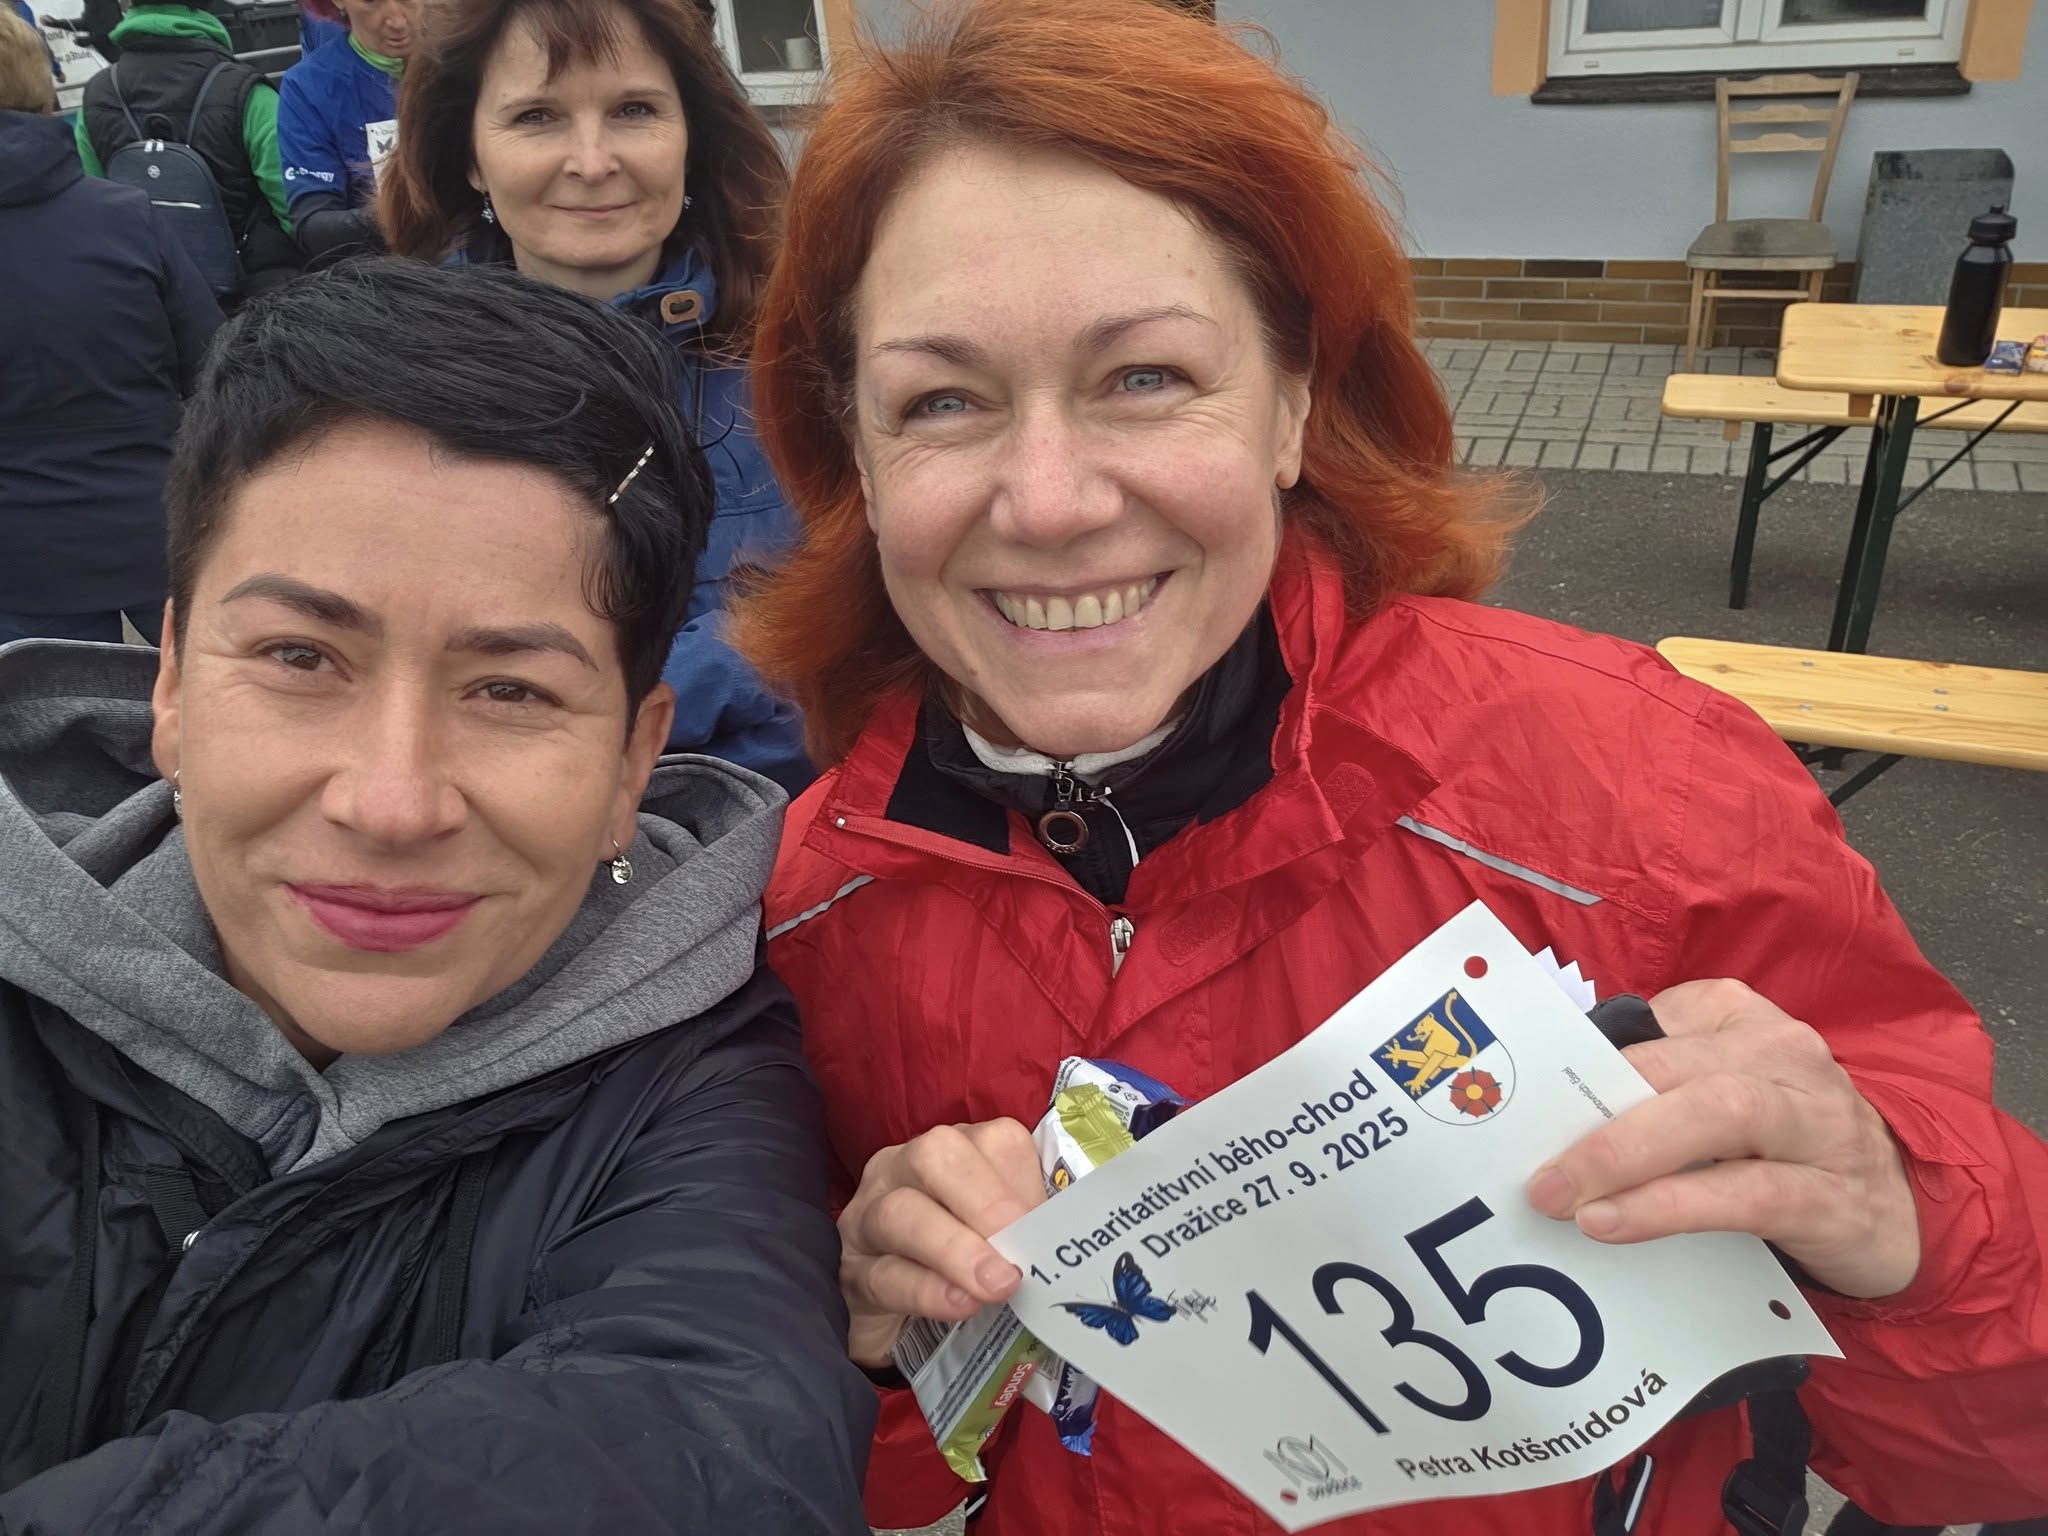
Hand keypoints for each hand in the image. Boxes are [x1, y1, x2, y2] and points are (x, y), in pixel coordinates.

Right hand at [839, 1119, 1046, 1367]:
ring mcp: (867, 1217)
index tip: (1051, 1229)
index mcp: (953, 1154)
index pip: (992, 1140)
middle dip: (987, 1202)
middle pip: (937, 1156)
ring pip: (902, 1212)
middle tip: (1020, 1255)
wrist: (892, 1325)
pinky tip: (960, 1305)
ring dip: (956, 1249)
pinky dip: (927, 1290)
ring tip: (996, 1285)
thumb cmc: (957, 1271)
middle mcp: (903, 1170)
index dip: (1024, 1181)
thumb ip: (1027, 1232)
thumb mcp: (997, 1242)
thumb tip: (1067, 1244)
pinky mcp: (849, 1273)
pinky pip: (883, 1274)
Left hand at [1526, 979, 1920, 1298]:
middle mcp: (1784, 1054)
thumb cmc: (1777, 1144)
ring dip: (1628, 1155)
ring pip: (1718, 1114)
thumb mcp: (1716, 1096)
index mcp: (1738, 1017)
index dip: (1576, 1058)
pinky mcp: (1833, 1195)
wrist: (1897, 1211)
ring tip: (1564, 1197)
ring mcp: (1816, 1121)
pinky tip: (1616, 1225)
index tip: (1519, 1095)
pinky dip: (1674, 1207)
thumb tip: (1542, 1109)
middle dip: (1595, 1115)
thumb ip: (1648, 1087)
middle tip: (1534, 1169)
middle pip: (1677, 1069)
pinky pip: (1747, 1193)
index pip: (1647, 1024)